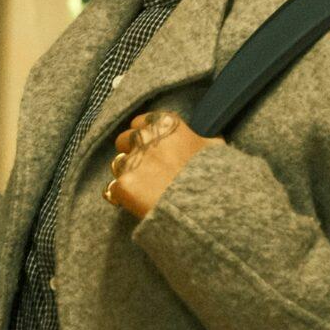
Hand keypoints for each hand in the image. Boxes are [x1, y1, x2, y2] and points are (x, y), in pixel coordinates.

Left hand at [104, 111, 218, 219]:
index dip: (145, 137)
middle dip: (131, 153)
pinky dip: (123, 197)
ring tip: (144, 189)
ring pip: (117, 164)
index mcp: (166, 124)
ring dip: (127, 175)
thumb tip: (210, 142)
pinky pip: (113, 190)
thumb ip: (204, 142)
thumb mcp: (216, 150)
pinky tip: (136, 203)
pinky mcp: (124, 185)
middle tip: (144, 170)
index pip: (141, 122)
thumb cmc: (214, 178)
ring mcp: (132, 161)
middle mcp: (145, 138)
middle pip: (123, 140)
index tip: (151, 149)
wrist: (206, 207)